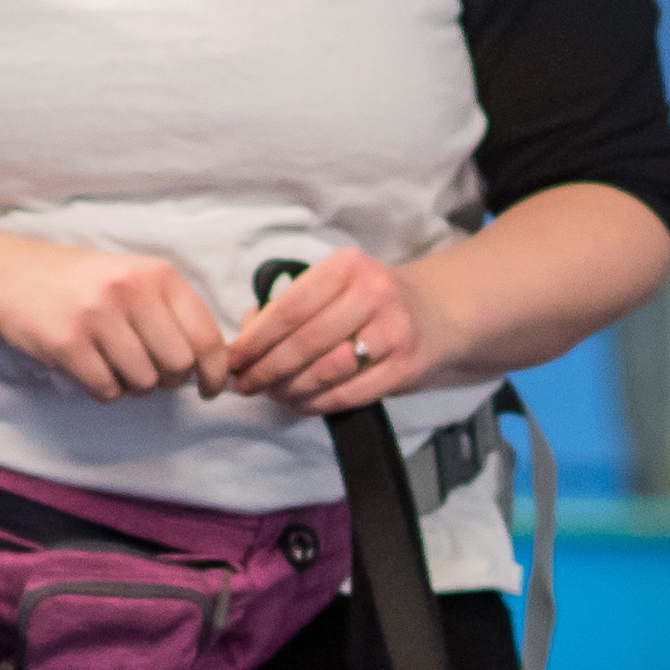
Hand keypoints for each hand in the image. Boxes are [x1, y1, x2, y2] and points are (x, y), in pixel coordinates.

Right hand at [0, 238, 230, 400]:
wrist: (13, 276)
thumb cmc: (86, 285)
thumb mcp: (136, 280)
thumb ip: (175, 313)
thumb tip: (217, 364)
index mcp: (157, 274)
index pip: (205, 337)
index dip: (214, 373)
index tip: (210, 388)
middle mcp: (130, 290)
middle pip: (178, 367)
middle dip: (168, 380)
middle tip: (149, 370)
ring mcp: (96, 315)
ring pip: (144, 384)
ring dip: (133, 386)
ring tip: (113, 362)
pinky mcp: (66, 343)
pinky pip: (108, 391)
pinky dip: (104, 390)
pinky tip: (90, 367)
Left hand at [209, 244, 438, 413]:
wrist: (436, 317)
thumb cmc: (369, 303)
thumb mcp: (335, 287)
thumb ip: (290, 306)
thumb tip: (244, 340)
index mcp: (347, 266)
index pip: (290, 307)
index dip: (256, 338)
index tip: (233, 359)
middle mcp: (374, 293)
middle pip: (305, 341)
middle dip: (266, 369)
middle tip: (245, 385)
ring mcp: (394, 332)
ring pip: (326, 371)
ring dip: (290, 389)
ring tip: (271, 394)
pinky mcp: (405, 368)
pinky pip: (349, 394)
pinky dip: (317, 403)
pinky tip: (300, 403)